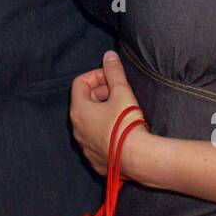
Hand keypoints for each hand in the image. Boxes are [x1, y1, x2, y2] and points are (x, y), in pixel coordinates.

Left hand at [69, 50, 148, 178]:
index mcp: (79, 110)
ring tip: (122, 111)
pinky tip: (122, 131)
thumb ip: (114, 72)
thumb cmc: (126, 124)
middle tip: (119, 93)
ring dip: (103, 113)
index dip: (96, 75)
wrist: (137, 158)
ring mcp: (85, 146)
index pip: (80, 83)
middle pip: (83, 102)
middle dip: (101, 93)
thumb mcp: (122, 92)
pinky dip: (106, 132)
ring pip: (90, 123)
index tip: (112, 78)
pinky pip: (97, 141)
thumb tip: (109, 56)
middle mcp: (77, 129)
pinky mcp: (95, 160)